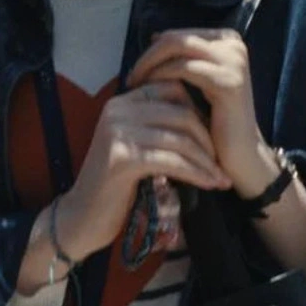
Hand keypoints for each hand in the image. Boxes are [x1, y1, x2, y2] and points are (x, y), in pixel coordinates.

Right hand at [56, 81, 230, 260]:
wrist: (83, 216)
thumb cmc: (115, 184)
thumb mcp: (135, 146)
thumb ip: (156, 127)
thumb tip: (201, 118)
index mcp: (121, 102)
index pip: (172, 89)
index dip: (198, 112)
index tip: (213, 139)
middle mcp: (117, 110)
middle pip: (180, 113)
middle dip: (208, 139)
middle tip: (222, 163)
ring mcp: (118, 132)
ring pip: (180, 138)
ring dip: (206, 161)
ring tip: (221, 178)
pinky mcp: (123, 158)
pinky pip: (172, 161)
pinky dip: (196, 173)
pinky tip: (209, 185)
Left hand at [128, 29, 274, 197]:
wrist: (241, 155)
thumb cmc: (215, 121)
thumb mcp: (198, 82)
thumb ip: (182, 59)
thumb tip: (155, 36)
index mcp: (227, 40)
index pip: (179, 35)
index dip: (154, 50)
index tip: (137, 69)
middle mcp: (234, 45)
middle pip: (177, 38)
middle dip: (149, 56)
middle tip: (131, 77)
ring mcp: (234, 61)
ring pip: (177, 47)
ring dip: (151, 65)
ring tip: (135, 84)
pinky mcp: (228, 81)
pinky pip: (183, 69)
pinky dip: (161, 76)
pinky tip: (149, 93)